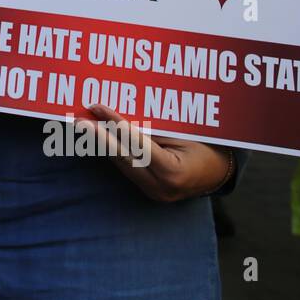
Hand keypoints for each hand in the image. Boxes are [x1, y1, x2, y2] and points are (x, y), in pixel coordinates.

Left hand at [82, 104, 232, 202]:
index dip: (116, 124)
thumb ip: (155, 128)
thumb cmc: (208, 146)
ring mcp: (153, 192)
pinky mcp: (147, 190)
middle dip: (99, 136)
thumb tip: (121, 114)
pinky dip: (112, 150)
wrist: (220, 173)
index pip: (137, 145)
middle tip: (78, 117)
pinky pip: (125, 167)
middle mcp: (160, 188)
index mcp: (174, 173)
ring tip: (83, 121)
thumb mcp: (185, 133)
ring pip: (120, 164)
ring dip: (101, 142)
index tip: (98, 107)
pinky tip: (97, 135)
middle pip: (122, 158)